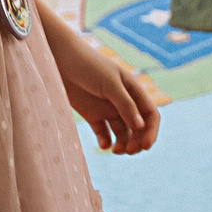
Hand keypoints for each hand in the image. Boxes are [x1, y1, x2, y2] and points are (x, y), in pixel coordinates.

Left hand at [46, 21, 161, 154]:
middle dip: (137, 141)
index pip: (150, 114)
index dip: (151, 131)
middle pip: (138, 127)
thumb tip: (141, 126)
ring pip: (122, 132)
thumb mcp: (110, 84)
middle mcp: (123, 101)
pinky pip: (103, 133)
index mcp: (133, 90)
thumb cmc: (88, 66)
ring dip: (123, 143)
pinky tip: (103, 145)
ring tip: (115, 151)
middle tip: (128, 152)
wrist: (60, 60)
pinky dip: (106, 141)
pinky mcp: (92, 115)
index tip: (145, 146)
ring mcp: (108, 108)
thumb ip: (125, 105)